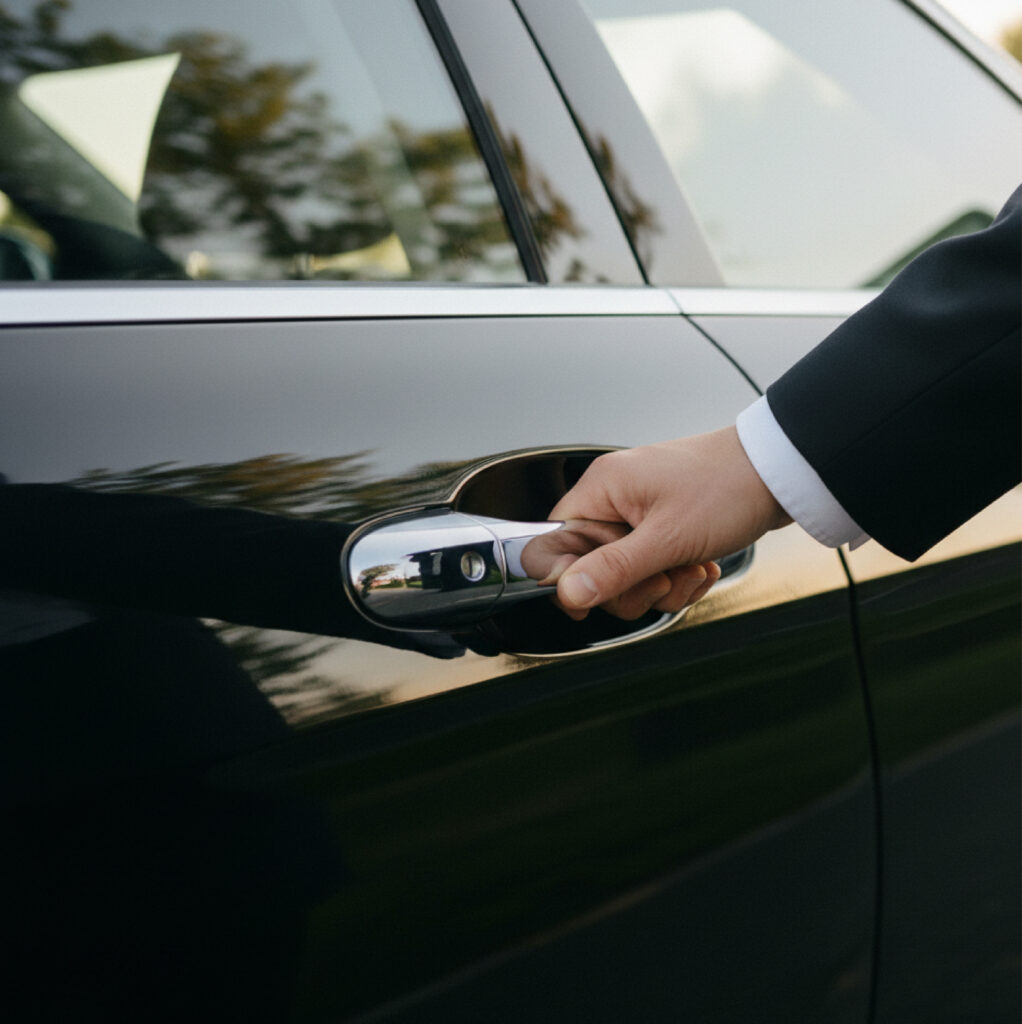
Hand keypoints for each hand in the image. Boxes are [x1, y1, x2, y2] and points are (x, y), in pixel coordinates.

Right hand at [546, 427, 790, 617]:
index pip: (553, 542)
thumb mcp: (667, 538)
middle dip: (633, 586)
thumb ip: (613, 569)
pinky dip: (679, 577)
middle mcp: (614, 501)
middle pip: (592, 569)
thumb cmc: (727, 487)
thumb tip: (567, 592)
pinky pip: (654, 572)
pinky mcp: (664, 529)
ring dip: (664, 585)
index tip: (593, 596)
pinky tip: (702, 564)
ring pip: (627, 577)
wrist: (780, 473)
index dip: (567, 576)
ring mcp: (640, 516)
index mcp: (601, 490)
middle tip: (663, 575)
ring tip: (693, 565)